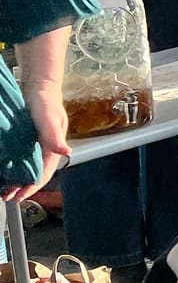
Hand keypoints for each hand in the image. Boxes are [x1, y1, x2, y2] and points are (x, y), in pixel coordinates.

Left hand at [0, 79, 67, 202]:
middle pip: (33, 173)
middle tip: (6, 197)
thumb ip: (54, 135)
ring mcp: (33, 146)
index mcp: (53, 149)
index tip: (20, 196)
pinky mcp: (23, 140)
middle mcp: (43, 150)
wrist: (36, 86)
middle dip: (21, 187)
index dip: (33, 186)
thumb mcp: (49, 118)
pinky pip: (17, 158)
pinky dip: (9, 167)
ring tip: (2, 189)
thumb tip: (66, 152)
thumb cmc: (45, 102)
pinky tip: (2, 171)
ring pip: (24, 168)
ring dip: (14, 179)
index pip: (44, 173)